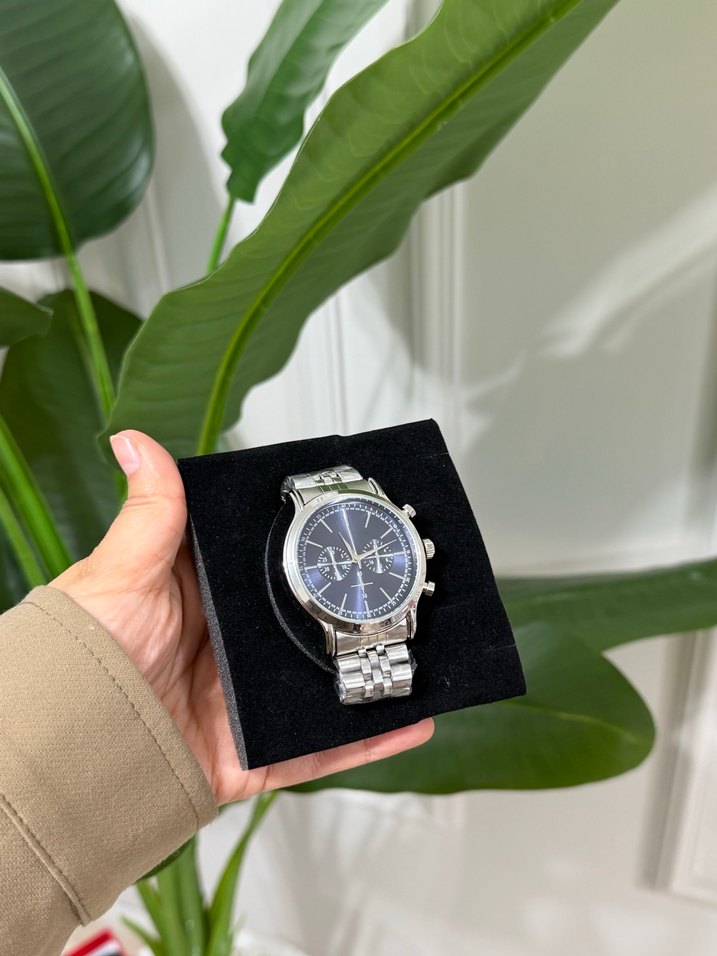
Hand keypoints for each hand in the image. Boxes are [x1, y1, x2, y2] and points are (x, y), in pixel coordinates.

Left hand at [51, 430, 432, 805]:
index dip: (309, 547)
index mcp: (206, 601)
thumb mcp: (122, 574)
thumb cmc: (84, 658)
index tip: (354, 525)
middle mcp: (231, 648)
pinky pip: (320, 748)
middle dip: (353, 612)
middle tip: (402, 588)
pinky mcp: (256, 752)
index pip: (269, 567)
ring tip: (419, 649)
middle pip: (306, 626)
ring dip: (372, 671)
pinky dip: (367, 740)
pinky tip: (411, 720)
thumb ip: (152, 515)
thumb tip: (136, 441)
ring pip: (324, 684)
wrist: (73, 749)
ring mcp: (247, 701)